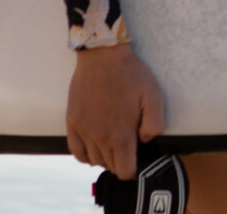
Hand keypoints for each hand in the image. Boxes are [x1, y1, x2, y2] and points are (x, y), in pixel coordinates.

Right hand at [67, 43, 165, 179]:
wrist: (103, 56)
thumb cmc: (130, 74)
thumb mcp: (153, 95)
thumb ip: (155, 124)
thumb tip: (145, 141)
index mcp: (121, 135)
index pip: (125, 171)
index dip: (134, 170)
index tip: (137, 159)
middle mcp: (100, 138)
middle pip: (110, 167)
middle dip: (121, 161)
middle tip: (128, 146)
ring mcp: (84, 131)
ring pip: (94, 161)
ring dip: (105, 157)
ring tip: (114, 142)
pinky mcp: (72, 123)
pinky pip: (77, 152)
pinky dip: (86, 154)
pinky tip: (95, 145)